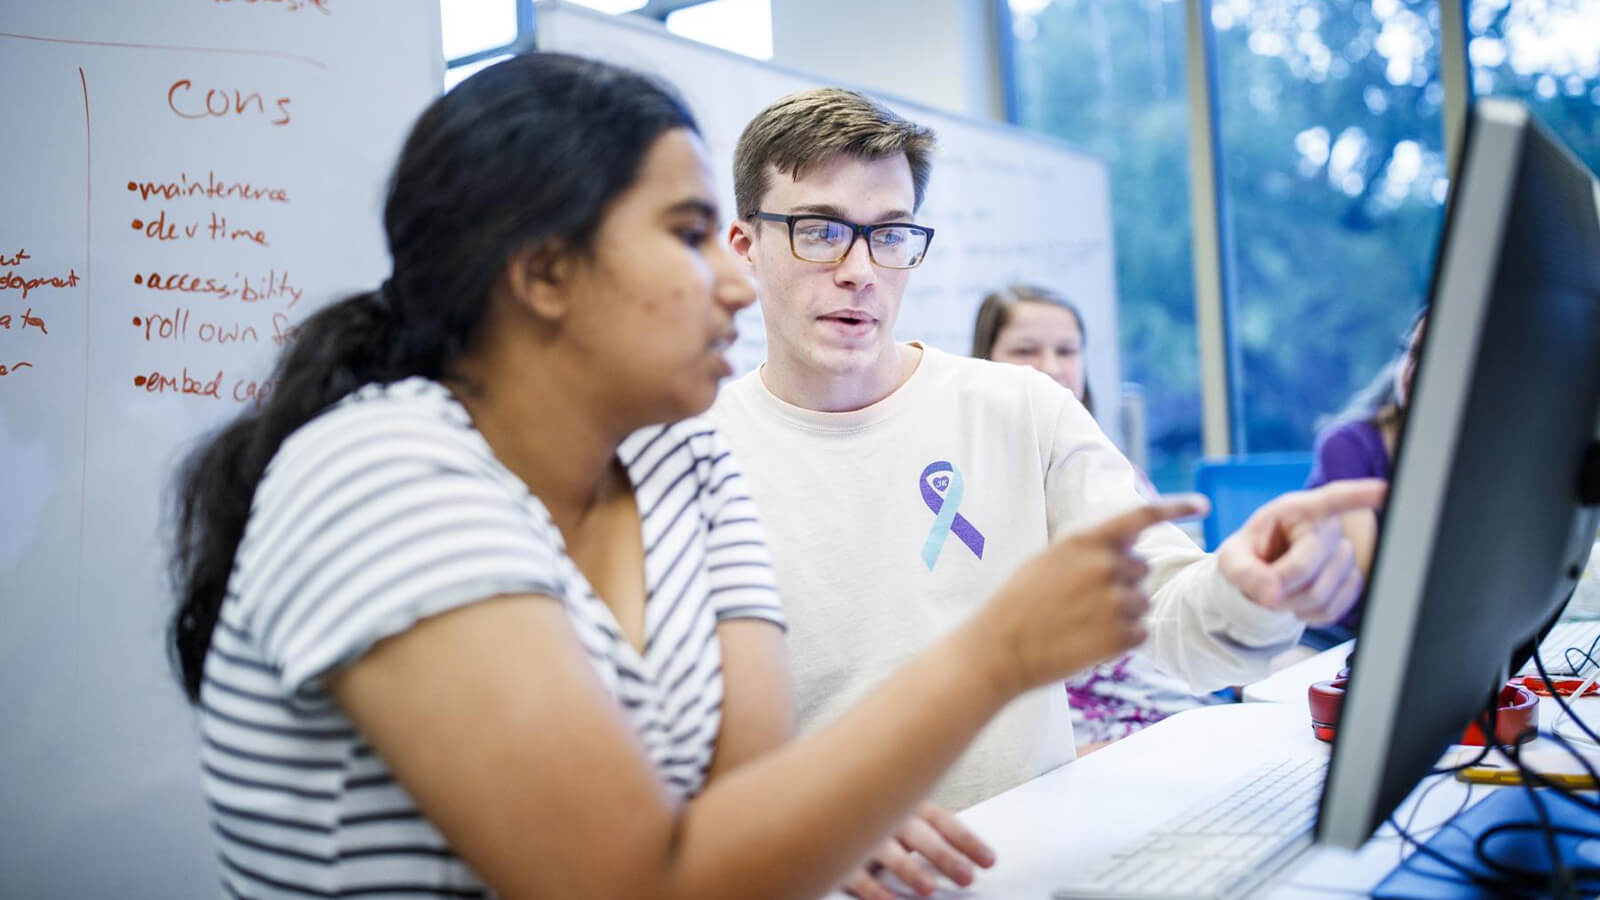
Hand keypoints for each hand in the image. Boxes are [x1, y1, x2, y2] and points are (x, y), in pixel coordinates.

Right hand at [840, 803, 994, 899]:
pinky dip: (872, 887)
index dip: (967, 840)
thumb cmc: (866, 812)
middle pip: (919, 833)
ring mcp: (860, 832)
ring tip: (928, 889)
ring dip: (908, 870)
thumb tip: (966, 858)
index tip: (989, 861)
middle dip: (944, 855)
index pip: (942, 819)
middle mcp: (885, 815)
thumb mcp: (897, 813)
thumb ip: (924, 832)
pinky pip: (854, 871)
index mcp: (905, 803)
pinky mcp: (837, 853)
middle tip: (966, 876)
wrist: (814, 796)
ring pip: (887, 850)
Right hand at [975, 495, 1209, 693]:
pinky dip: (1119, 640)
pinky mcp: (1123, 636)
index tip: (1202, 505)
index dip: (1175, 507)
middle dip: (1120, 582)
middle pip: (1140, 568)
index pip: (1142, 516)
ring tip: (1080, 623)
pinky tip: (1087, 641)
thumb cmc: (1019, 603)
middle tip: (1081, 601)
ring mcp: (1117, 601)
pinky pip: (1139, 632)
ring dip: (1120, 613)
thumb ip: (1090, 551)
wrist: (1000, 649)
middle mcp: (1107, 566)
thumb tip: (1127, 551)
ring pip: (1141, 602)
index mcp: (1087, 541)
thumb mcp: (1049, 560)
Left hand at [1216, 479, 1386, 624]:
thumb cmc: (1247, 557)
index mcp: (1296, 510)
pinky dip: (1307, 615)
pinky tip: (1296, 603)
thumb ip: (1244, 573)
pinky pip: (1332, 609)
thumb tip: (1271, 595)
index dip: (1359, 495)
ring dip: (1291, 603)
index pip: (1332, 499)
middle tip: (1262, 588)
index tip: (1384, 490)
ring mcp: (1344, 554)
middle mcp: (1328, 527)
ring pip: (1322, 593)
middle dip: (1279, 585)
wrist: (1261, 578)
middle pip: (1308, 567)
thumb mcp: (1231, 559)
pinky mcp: (1351, 581)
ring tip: (1278, 593)